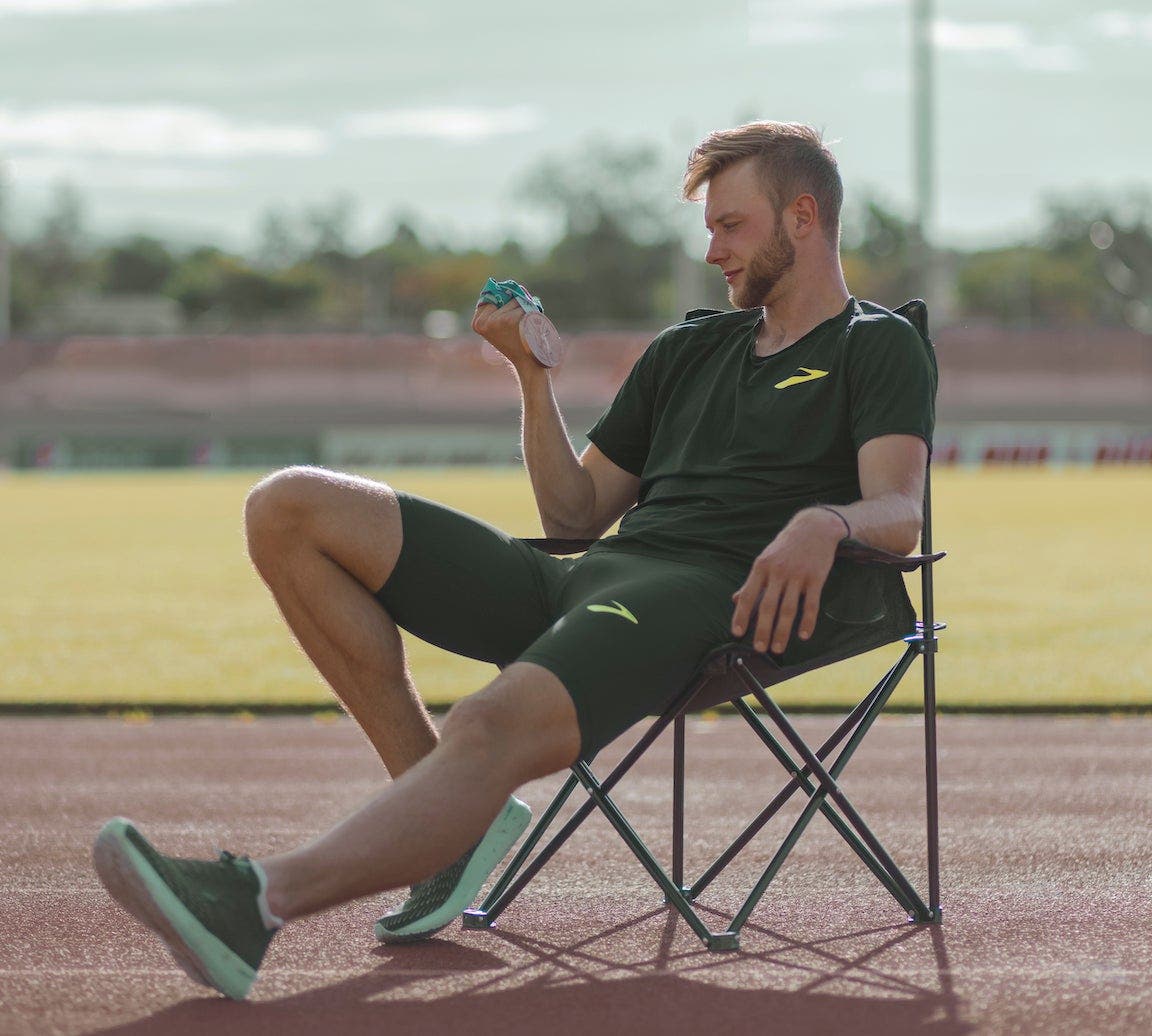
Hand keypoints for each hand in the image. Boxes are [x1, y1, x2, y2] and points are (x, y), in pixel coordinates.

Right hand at [471, 298, 535, 371]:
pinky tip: (529, 324)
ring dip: (523, 307)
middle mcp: (483, 322)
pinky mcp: (509, 319)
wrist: (527, 361)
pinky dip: (529, 310)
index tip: (509, 315)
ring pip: (514, 300)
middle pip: (502, 296)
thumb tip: (512, 287)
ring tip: (525, 324)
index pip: (489, 298)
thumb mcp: (499, 328)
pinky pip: (522, 304)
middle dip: (513, 302)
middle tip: (519, 320)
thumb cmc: (516, 342)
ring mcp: (495, 321)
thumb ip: (497, 311)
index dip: (503, 301)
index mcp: (477, 323)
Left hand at [730, 508, 845, 653]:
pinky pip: (811, 604)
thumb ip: (752, 581)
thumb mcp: (765, 559)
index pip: (748, 595)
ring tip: (778, 648)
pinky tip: (803, 635)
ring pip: (789, 608)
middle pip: (768, 606)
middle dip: (763, 629)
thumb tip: (735, 600)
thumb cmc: (786, 546)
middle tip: (759, 649)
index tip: (737, 633)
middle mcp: (778, 571)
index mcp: (761, 566)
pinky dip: (808, 621)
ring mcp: (798, 575)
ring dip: (782, 631)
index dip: (741, 615)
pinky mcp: (816, 578)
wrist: (814, 527)